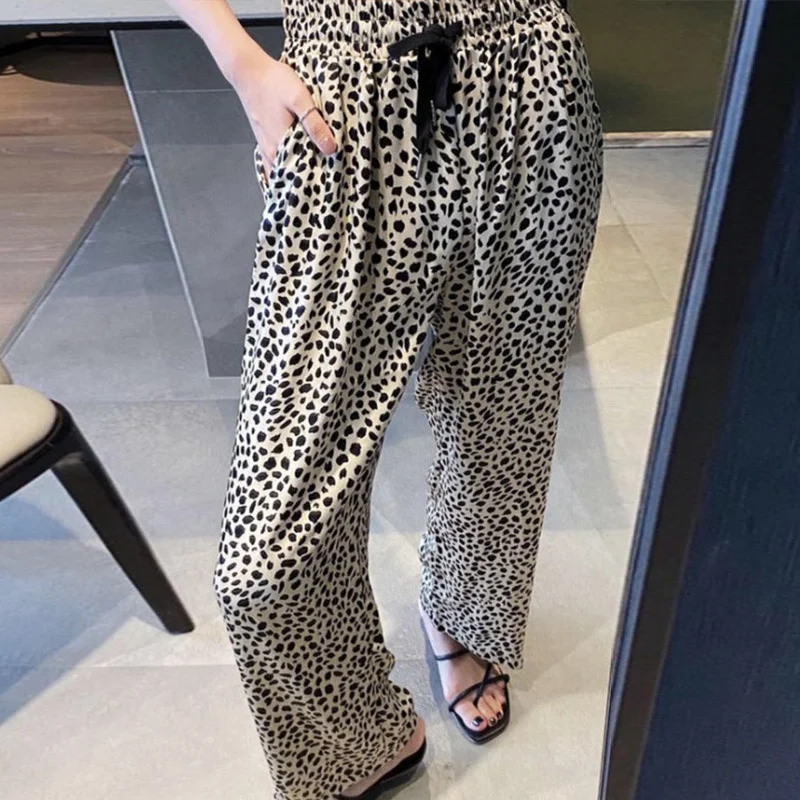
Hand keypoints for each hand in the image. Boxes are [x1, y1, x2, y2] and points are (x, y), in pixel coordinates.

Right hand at [231, 44, 336, 178]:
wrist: (248, 70)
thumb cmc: (273, 82)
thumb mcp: (300, 100)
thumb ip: (314, 124)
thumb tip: (330, 148)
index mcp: (280, 145)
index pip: (300, 174)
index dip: (316, 178)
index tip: (330, 179)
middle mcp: (271, 151)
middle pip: (291, 175)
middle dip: (307, 178)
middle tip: (324, 180)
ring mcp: (265, 147)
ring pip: (282, 169)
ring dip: (296, 173)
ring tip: (313, 174)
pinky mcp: (263, 140)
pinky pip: (275, 162)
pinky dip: (286, 166)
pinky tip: (295, 164)